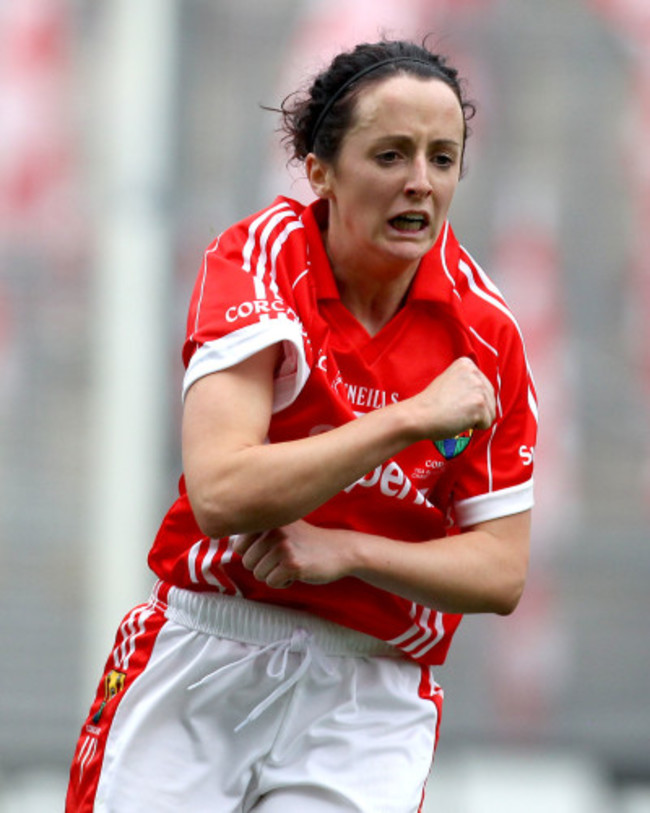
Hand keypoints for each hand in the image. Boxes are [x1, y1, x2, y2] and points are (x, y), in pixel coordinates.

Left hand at [233, 520, 353, 588]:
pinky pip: (272, 582)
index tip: (271, 550)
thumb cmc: (307, 541)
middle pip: (247, 562)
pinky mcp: (292, 564)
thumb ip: (257, 530)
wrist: (340, 550)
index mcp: (268, 519)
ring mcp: (283, 546)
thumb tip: (225, 537)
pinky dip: (283, 582)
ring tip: (292, 563)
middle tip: (285, 558)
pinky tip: (298, 572)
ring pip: (258, 574)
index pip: (238, 545)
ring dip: (274, 574)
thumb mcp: (282, 527)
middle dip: (264, 566)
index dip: (253, 554)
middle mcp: (273, 529)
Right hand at [411, 357, 495, 440]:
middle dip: (475, 410)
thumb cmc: (431, 404)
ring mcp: (478, 387)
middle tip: (453, 408)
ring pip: (490, 412)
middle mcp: (474, 372)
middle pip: (490, 400)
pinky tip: (458, 419)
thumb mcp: (450, 382)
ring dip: (475, 419)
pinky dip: (474, 427)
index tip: (452, 399)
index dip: (469, 399)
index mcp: (466, 364)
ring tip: (456, 413)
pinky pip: (487, 423)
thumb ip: (468, 383)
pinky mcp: (479, 404)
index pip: (484, 388)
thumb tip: (486, 395)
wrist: (419, 415)